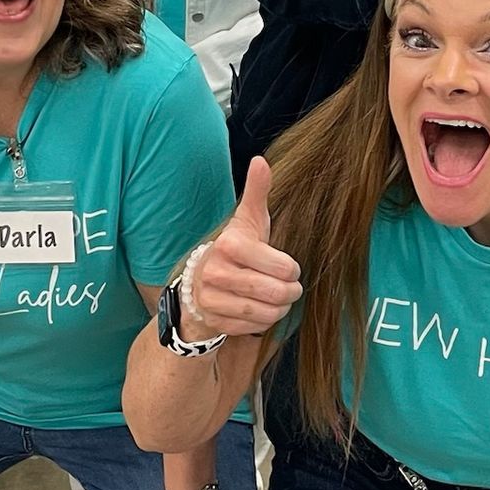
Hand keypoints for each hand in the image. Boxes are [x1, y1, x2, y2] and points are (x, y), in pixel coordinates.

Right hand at [188, 158, 301, 338]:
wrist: (199, 283)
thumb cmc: (235, 249)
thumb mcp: (247, 220)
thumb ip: (257, 192)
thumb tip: (260, 161)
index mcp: (229, 244)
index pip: (283, 267)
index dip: (291, 269)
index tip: (287, 267)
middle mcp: (216, 272)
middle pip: (276, 293)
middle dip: (290, 291)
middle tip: (290, 287)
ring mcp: (212, 299)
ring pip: (266, 313)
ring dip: (280, 308)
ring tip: (279, 299)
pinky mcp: (214, 321)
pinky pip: (253, 328)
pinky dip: (264, 322)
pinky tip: (260, 310)